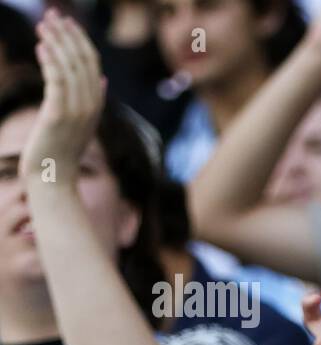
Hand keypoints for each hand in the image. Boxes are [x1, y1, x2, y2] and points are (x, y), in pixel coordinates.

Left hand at [21, 11, 103, 182]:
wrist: (53, 178)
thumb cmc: (61, 151)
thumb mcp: (81, 123)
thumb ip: (92, 99)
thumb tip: (102, 78)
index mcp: (96, 104)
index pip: (92, 64)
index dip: (79, 39)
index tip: (65, 22)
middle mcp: (90, 105)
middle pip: (82, 61)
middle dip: (67, 35)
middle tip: (52, 14)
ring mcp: (76, 111)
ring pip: (69, 68)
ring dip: (56, 42)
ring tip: (43, 24)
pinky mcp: (58, 115)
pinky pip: (57, 83)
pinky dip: (50, 62)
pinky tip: (42, 47)